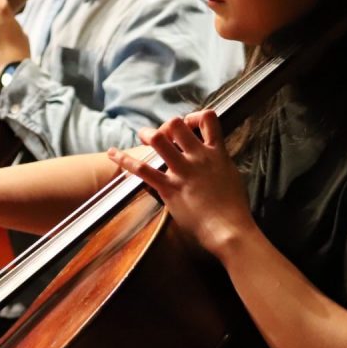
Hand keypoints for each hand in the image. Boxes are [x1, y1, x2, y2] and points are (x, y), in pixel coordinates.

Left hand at [106, 110, 254, 258]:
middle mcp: (198, 157)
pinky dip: (124, 160)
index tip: (188, 126)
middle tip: (162, 136)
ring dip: (147, 134)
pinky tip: (112, 154)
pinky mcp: (169, 188)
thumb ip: (219, 164)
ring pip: (158, 139)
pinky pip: (142, 170)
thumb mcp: (231, 177)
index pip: (208, 119)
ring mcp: (182, 171)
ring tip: (143, 137)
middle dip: (165, 126)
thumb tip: (213, 160)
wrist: (229, 230)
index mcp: (217, 153)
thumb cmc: (234, 209)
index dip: (194, 116)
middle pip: (177, 124)